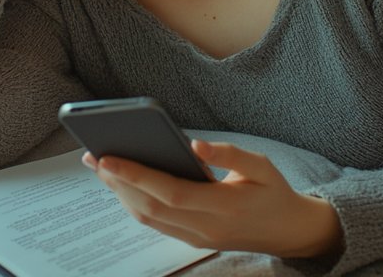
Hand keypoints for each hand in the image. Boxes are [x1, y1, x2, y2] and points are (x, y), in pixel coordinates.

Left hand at [83, 139, 342, 259]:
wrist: (289, 231)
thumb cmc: (273, 191)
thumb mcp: (262, 165)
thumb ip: (229, 154)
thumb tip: (195, 143)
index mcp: (224, 206)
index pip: (171, 193)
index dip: (137, 176)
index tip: (108, 158)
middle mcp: (206, 228)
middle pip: (151, 208)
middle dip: (118, 183)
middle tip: (94, 156)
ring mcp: (197, 237)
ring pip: (149, 218)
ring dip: (121, 193)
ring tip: (101, 166)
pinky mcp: (192, 239)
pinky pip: (156, 222)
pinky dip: (135, 202)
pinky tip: (123, 182)